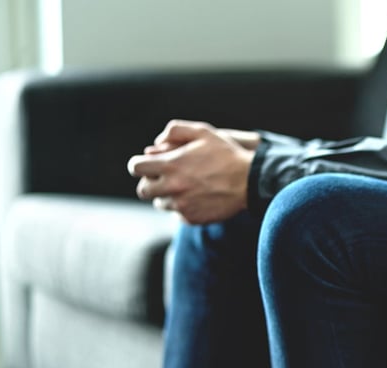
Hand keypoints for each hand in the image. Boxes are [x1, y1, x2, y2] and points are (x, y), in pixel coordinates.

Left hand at [128, 119, 254, 223]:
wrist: (250, 181)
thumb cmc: (227, 154)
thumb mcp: (203, 132)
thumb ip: (175, 130)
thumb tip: (156, 143)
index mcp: (171, 165)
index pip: (136, 167)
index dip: (139, 164)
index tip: (147, 164)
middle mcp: (172, 187)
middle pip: (143, 190)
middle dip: (151, 182)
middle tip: (165, 177)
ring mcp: (181, 205)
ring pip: (160, 203)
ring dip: (168, 195)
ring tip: (187, 187)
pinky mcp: (191, 218)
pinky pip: (178, 215)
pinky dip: (184, 207)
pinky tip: (199, 197)